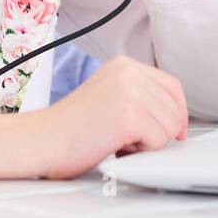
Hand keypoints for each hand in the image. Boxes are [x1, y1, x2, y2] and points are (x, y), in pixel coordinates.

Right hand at [31, 55, 187, 179]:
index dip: (177, 112)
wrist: (40, 141)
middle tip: (127, 138)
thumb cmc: (69, 129)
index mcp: (124, 65)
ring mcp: (130, 91)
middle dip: (159, 131)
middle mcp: (129, 72)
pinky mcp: (130, 115)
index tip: (175, 131)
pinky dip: (140, 152)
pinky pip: (158, 141)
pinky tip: (115, 146)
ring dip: (148, 142)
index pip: (172, 86)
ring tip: (117, 139)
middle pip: (175, 108)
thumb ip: (138, 96)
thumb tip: (174, 117)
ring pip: (170, 127)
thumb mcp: (109, 96)